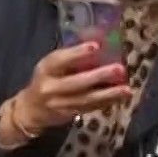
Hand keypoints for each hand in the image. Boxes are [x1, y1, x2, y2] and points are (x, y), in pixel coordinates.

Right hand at [12, 43, 130, 130]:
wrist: (31, 108)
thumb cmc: (47, 79)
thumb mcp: (52, 66)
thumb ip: (71, 58)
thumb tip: (102, 41)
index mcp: (46, 69)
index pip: (59, 60)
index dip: (77, 53)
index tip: (96, 46)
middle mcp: (49, 87)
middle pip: (75, 83)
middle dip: (98, 76)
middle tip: (120, 69)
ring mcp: (58, 103)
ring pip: (85, 99)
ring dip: (108, 94)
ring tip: (126, 89)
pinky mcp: (68, 114)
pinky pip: (89, 108)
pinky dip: (106, 103)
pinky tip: (120, 97)